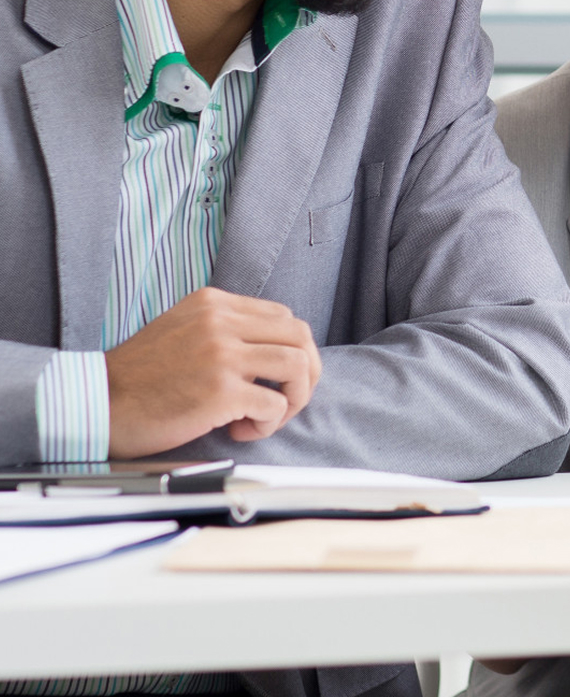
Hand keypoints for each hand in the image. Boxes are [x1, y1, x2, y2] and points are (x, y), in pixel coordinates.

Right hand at [105, 287, 321, 457]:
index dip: (291, 350)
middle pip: (300, 335)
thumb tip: (269, 350)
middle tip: (287, 399)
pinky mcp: (221, 390)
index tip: (276, 378)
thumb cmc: (139, 377)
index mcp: (214, 302)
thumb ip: (222, 328)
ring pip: (297, 365)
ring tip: (266, 417)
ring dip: (293, 398)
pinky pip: (275, 404)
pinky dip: (268, 423)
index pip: (283, 317)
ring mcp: (223, 354)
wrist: (99, 403)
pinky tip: (240, 430)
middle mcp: (222, 320)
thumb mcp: (182, 328)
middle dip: (306, 372)